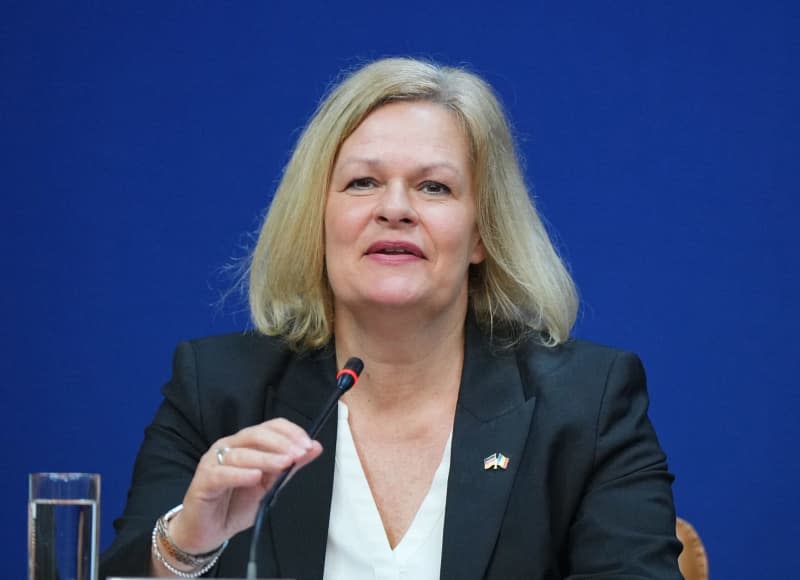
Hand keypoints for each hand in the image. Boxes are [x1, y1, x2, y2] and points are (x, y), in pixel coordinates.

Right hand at [165, 418, 321, 553]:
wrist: (209, 531)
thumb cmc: (235, 505)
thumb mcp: (269, 486)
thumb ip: (290, 467)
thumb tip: (315, 447)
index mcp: (246, 444)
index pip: (270, 427)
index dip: (290, 433)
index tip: (308, 446)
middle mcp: (229, 447)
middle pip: (256, 434)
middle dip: (282, 443)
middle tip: (299, 454)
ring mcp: (214, 462)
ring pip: (242, 453)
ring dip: (266, 458)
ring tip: (285, 464)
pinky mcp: (204, 480)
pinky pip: (222, 474)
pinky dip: (240, 474)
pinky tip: (255, 477)